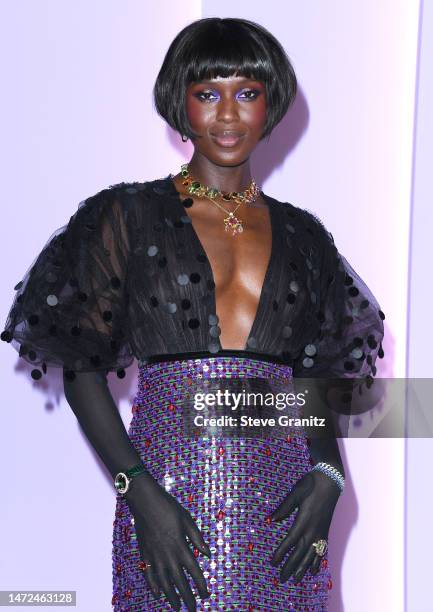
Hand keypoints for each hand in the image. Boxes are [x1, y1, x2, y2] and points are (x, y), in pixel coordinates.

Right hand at [125, 473, 210, 610]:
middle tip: (192, 608)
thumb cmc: (168, 508)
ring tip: (177, 607)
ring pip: (164, 583)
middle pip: (180, 582)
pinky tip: (158, 594)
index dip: (201, 586)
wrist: (145, 502)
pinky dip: (153, 586)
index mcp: (181, 547)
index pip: (194, 572)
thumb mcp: (188, 520)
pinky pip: (149, 575)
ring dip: (171, 596)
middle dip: (187, 597)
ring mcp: (155, 557)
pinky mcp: (145, 554)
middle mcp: (168, 556)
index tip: (206, 595)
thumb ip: (198, 539)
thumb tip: (208, 554)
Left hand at [269, 469, 340, 582]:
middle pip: (300, 553)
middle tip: (281, 579)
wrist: (330, 481)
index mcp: (303, 520)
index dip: (281, 554)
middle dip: (290, 567)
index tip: (273, 563)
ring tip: (296, 580)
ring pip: (311, 555)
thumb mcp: (295, 493)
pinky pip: (322, 550)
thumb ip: (284, 508)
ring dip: (304, 568)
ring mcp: (321, 532)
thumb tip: (271, 520)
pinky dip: (317, 561)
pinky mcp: (326, 531)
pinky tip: (314, 570)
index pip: (290, 542)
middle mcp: (313, 530)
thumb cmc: (311, 484)